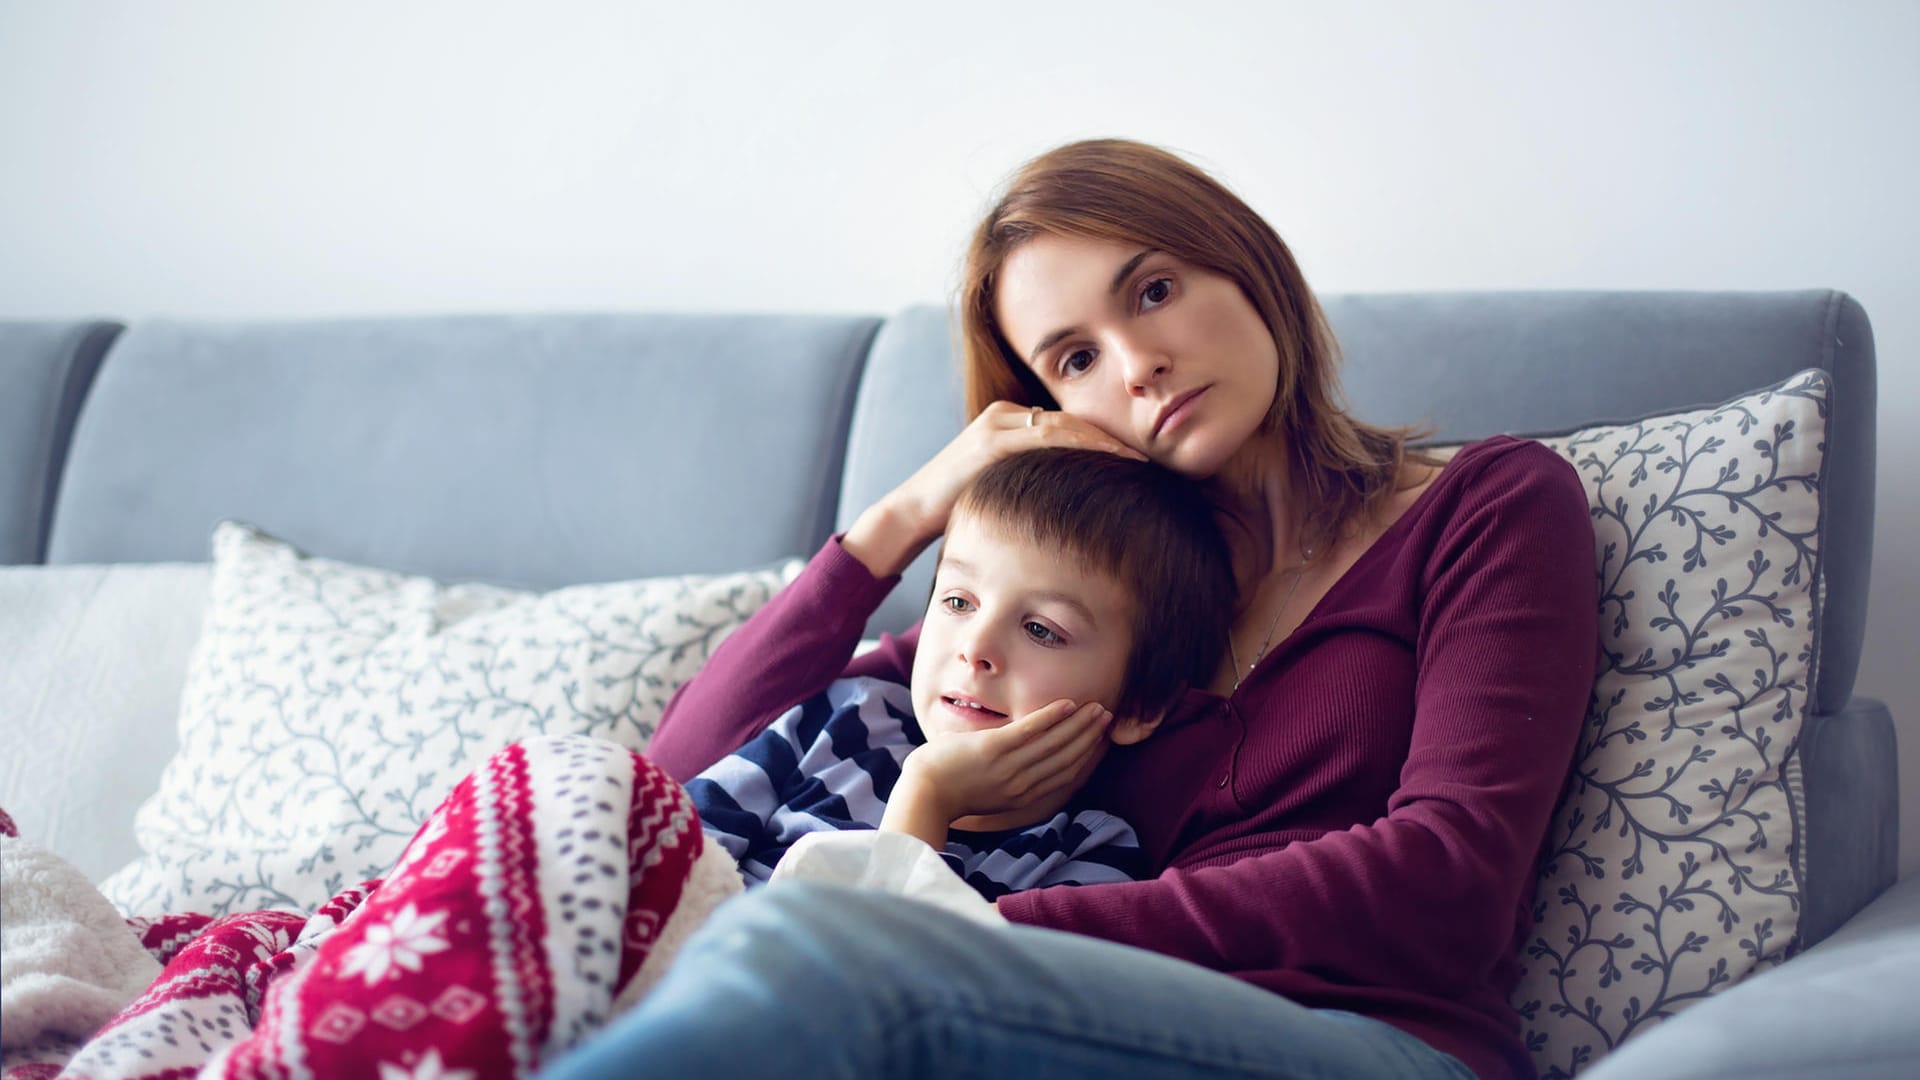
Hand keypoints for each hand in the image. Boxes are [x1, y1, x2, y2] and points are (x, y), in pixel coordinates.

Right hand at [842, 402, 1146, 576]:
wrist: (910, 514)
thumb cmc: (956, 510)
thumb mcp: (1001, 490)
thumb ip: (1031, 484)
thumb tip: (1071, 505)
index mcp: (1008, 422)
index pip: (1067, 425)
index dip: (1103, 440)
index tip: (1137, 459)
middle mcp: (1004, 415)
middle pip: (1071, 420)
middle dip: (1112, 438)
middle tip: (1150, 458)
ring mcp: (996, 425)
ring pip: (1064, 426)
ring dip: (1104, 443)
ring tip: (1137, 461)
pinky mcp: (990, 441)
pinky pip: (1046, 439)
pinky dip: (1080, 447)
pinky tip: (1107, 462)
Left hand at [881, 699, 1113, 847]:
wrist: (924, 794)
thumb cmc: (950, 790)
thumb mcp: (989, 789)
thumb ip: (1009, 776)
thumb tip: (1020, 758)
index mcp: (1022, 796)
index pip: (1064, 774)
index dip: (1085, 755)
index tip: (1099, 739)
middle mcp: (1022, 784)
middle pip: (1066, 757)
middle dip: (1089, 737)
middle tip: (1106, 718)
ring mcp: (1009, 767)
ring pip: (1055, 743)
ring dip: (1079, 724)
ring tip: (1097, 709)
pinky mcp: (993, 749)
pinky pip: (1030, 730)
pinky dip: (1051, 717)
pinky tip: (1068, 704)